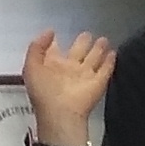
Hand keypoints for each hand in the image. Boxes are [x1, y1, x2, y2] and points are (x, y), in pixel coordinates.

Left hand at [19, 29, 114, 145]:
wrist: (61, 113)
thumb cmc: (44, 92)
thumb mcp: (31, 67)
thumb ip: (37, 47)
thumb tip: (50, 32)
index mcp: (51, 67)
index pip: (53, 51)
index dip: (53, 43)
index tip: (55, 33)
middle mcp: (68, 70)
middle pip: (77, 52)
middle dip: (82, 43)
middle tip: (87, 34)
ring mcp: (84, 76)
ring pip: (93, 58)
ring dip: (98, 49)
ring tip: (103, 39)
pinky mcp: (98, 82)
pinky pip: (106, 69)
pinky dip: (110, 61)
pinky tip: (113, 52)